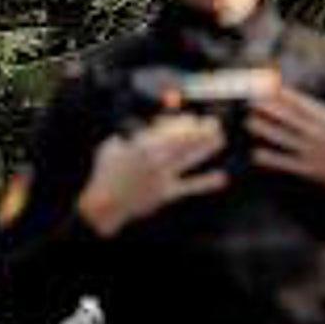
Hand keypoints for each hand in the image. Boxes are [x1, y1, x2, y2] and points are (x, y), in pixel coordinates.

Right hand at [78, 114, 228, 237]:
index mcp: (141, 146)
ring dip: (206, 148)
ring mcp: (162, 177)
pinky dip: (205, 183)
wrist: (103, 204)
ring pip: (188, 159)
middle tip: (214, 123)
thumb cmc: (105, 174)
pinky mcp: (166, 194)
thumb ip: (129, 136)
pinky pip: (189, 187)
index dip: (183, 123)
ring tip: (220, 139)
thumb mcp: (111, 147)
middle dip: (200, 131)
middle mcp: (155, 159)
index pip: (167, 130)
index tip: (193, 118)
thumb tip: (147, 128)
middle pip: (183, 141)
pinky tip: (221, 178)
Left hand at [246, 87, 324, 205]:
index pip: (304, 104)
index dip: (286, 95)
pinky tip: (255, 154)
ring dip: (265, 130)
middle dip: (270, 108)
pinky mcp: (310, 170)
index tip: (271, 86)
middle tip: (251, 100)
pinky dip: (271, 159)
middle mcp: (319, 135)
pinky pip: (286, 163)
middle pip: (290, 119)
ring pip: (284, 139)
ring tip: (249, 121)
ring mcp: (313, 153)